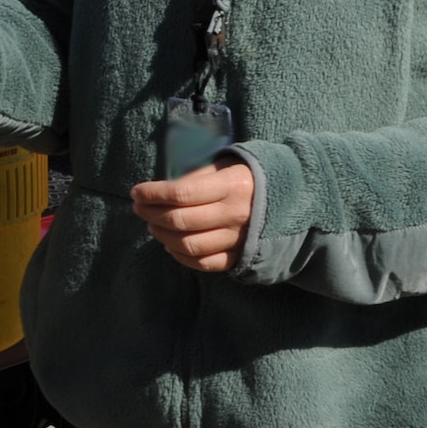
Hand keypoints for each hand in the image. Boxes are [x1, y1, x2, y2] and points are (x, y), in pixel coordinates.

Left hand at [131, 156, 254, 272]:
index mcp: (231, 186)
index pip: (181, 194)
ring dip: (162, 235)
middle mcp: (235, 214)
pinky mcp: (240, 256)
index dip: (153, 194)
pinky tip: (169, 244)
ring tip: (151, 225)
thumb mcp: (224, 164)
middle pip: (181, 220)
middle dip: (151, 214)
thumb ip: (195, 174)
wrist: (289, 197)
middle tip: (139, 207)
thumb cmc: (247, 175)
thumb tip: (161, 188)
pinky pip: (204, 263)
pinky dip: (181, 256)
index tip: (137, 192)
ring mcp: (238, 239)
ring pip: (189, 244)